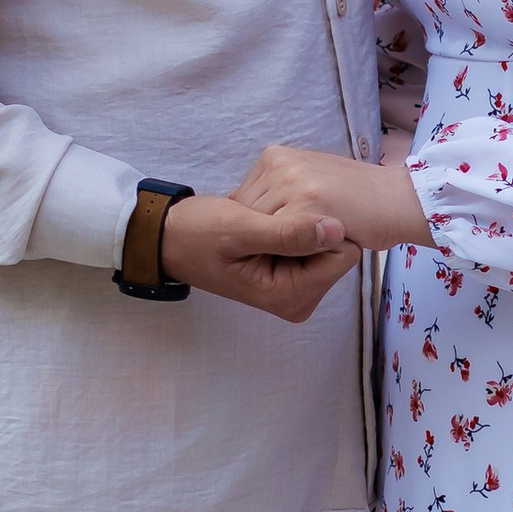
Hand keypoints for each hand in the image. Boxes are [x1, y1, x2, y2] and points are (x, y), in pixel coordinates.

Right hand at [158, 191, 361, 322]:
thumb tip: (337, 229)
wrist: (170, 238)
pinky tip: (266, 220)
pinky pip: (312, 241)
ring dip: (300, 223)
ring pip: (326, 242)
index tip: (286, 213)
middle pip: (338, 250)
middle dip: (311, 226)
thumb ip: (288, 233)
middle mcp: (298, 298)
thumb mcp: (239, 230)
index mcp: (290, 296)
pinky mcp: (291, 271)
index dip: (321, 225)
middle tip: (268, 217)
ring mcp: (295, 286)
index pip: (343, 253)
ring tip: (263, 219)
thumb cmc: (196, 234)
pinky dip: (293, 225)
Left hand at [233, 141, 431, 251]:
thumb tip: (245, 211)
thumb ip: (279, 193)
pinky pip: (282, 240)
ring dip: (276, 250)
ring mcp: (291, 181)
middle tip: (292, 251)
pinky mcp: (306, 202)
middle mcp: (278, 163)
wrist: (398, 200)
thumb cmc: (355, 198)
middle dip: (264, 239)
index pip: (243, 203)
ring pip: (261, 230)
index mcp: (275, 156)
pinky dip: (292, 255)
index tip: (277, 242)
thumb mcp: (310, 182)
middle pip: (247, 215)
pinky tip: (314, 254)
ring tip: (306, 252)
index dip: (257, 229)